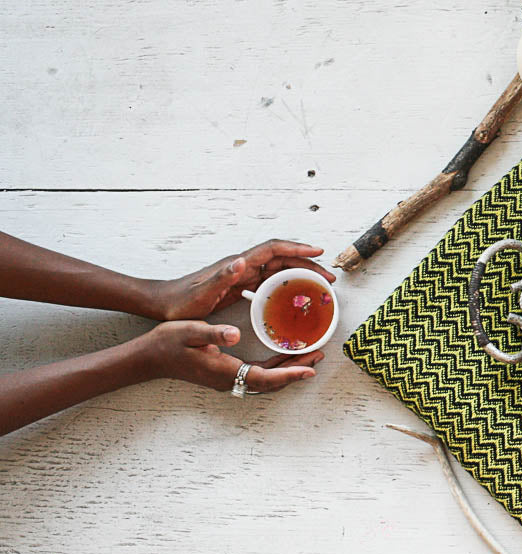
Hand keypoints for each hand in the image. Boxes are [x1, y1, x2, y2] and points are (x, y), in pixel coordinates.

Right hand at [135, 321, 323, 392]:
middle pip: (270, 382)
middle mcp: (228, 380)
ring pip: (265, 380)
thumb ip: (212, 334)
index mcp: (223, 370)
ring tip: (309, 356)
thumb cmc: (166, 344)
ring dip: (288, 370)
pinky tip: (284, 356)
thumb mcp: (188, 332)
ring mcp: (226, 379)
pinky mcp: (225, 374)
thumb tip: (235, 334)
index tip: (310, 370)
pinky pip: (256, 375)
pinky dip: (275, 368)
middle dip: (296, 371)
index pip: (263, 377)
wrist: (147, 358)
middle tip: (319, 356)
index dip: (288, 375)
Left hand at [147, 239, 334, 320]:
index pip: (273, 250)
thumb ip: (221, 278)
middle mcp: (242, 266)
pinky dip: (286, 284)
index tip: (318, 253)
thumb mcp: (201, 294)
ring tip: (318, 286)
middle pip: (282, 259)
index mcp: (237, 265)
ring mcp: (241, 275)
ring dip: (300, 274)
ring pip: (278, 269)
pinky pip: (269, 281)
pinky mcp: (239, 285)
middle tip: (328, 278)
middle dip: (308, 265)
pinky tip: (292, 296)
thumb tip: (241, 261)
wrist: (162, 304)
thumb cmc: (180, 302)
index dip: (297, 249)